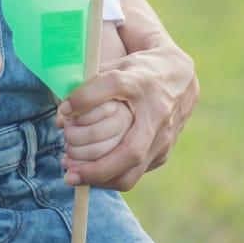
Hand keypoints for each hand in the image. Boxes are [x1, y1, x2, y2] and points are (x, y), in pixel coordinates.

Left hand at [54, 38, 197, 190]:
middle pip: (130, 150)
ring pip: (132, 171)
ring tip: (72, 175)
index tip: (64, 108)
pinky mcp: (163, 152)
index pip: (113, 85)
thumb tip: (62, 114)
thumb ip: (87, 82)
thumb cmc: (138, 70)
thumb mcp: (115, 64)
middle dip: (96, 167)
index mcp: (142, 81)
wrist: (180, 77)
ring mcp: (163, 136)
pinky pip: (134, 174)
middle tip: (66, 169)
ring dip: (99, 179)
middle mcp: (156, 112)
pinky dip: (108, 178)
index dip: (86, 97)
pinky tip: (87, 173)